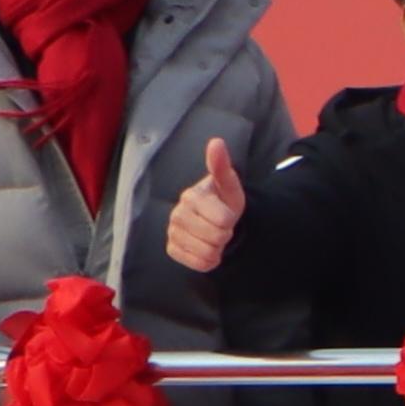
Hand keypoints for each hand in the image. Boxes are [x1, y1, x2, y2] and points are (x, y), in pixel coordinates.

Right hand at [161, 134, 245, 274]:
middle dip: (226, 234)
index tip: (227, 213)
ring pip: (208, 253)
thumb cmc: (223, 200)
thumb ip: (222, 166)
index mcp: (191, 197)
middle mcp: (177, 214)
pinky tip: (207, 247)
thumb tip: (216, 142)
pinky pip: (198, 264)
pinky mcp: (172, 249)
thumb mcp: (229, 185)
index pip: (224, 220)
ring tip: (214, 235)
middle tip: (222, 226)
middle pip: (217, 237)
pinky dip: (209, 260)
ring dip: (218, 248)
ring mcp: (173, 233)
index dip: (231, 219)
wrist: (216, 220)